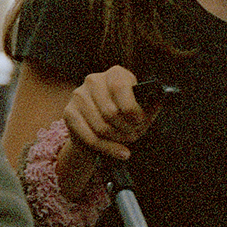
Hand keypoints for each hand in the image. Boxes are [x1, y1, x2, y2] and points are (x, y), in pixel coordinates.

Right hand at [59, 66, 153, 192]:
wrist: (97, 129)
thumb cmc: (122, 117)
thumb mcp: (140, 110)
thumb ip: (150, 106)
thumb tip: (157, 101)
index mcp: (115, 73)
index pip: (120, 87)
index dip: (132, 109)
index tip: (139, 121)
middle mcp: (94, 80)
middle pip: (111, 112)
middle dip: (127, 129)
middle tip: (133, 135)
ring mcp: (79, 95)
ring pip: (101, 127)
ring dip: (118, 139)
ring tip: (126, 142)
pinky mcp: (69, 113)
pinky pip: (90, 137)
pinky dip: (108, 148)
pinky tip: (120, 152)